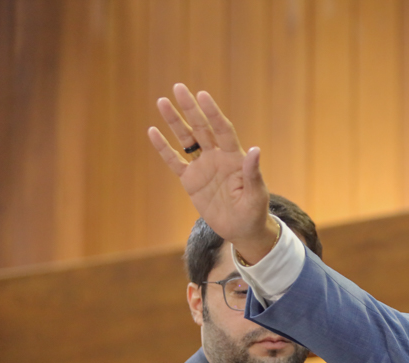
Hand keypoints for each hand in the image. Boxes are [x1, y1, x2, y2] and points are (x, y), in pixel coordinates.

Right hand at [147, 83, 274, 262]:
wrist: (241, 229)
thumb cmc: (254, 211)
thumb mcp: (256, 193)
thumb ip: (252, 172)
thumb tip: (255, 150)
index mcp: (234, 157)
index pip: (223, 130)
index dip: (213, 113)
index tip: (202, 95)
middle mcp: (217, 157)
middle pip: (201, 128)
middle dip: (190, 108)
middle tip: (178, 87)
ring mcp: (202, 167)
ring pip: (186, 140)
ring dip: (174, 122)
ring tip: (162, 102)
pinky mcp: (190, 180)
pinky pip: (174, 161)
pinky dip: (163, 148)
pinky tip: (152, 131)